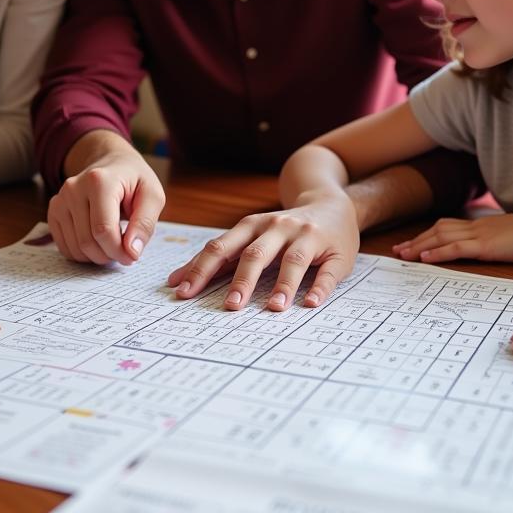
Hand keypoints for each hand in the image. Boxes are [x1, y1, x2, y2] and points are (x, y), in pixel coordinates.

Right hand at [49, 144, 164, 264]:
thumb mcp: (152, 196)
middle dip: (108, 255)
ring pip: (75, 248)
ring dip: (96, 257)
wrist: (112, 163)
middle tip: (123, 252)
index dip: (119, 251)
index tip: (132, 255)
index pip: (103, 230)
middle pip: (87, 241)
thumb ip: (145, 223)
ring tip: (112, 244)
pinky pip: (64, 247)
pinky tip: (97, 242)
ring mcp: (60, 199)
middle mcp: (74, 188)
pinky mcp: (54, 210)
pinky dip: (82, 254)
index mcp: (99, 181)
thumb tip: (131, 252)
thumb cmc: (134, 181)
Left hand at [167, 191, 358, 310]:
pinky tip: (311, 303)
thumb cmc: (283, 229)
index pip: (221, 248)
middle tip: (230, 306)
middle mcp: (277, 227)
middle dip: (242, 280)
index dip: (201, 269)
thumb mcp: (252, 235)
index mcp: (252, 227)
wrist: (332, 204)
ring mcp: (307, 236)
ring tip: (274, 308)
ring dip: (283, 284)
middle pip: (255, 254)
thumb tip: (177, 282)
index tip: (183, 293)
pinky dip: (319, 287)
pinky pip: (327, 270)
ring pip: (293, 260)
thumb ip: (221, 256)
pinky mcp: (335, 250)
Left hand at [392, 211, 512, 263]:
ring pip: (440, 238)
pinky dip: (437, 252)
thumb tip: (491, 249)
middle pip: (437, 231)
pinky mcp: (485, 246)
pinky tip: (424, 257)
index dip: (427, 234)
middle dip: (416, 240)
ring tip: (403, 255)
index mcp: (481, 225)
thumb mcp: (510, 238)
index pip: (447, 227)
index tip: (412, 243)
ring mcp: (479, 235)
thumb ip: (496, 242)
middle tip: (397, 250)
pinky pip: (455, 248)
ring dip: (419, 246)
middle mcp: (475, 227)